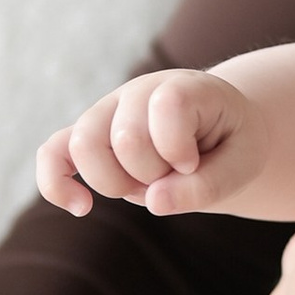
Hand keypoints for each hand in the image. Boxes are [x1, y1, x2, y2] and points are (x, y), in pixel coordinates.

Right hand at [38, 69, 253, 220]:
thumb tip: (154, 203)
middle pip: (124, 138)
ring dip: (115, 184)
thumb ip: (208, 185)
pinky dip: (56, 183)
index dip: (178, 147)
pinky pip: (52, 152)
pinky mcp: (87, 135)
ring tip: (142, 187)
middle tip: (173, 176)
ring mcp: (108, 111)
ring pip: (84, 146)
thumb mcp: (242, 163)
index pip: (167, 106)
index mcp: (184, 87)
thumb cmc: (231, 143)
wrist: (217, 129)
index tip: (194, 162)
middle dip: (151, 176)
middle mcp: (139, 92)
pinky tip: (81, 207)